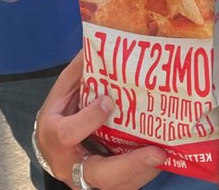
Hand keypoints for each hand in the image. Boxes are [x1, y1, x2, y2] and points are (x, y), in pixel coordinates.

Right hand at [36, 53, 164, 189]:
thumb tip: (95, 43)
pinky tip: (162, 158)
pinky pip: (128, 186)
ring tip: (166, 153)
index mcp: (55, 136)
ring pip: (119, 185)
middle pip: (100, 173)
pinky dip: (145, 173)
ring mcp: (90, 181)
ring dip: (145, 170)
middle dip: (130, 164)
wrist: (51, 154)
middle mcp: (72, 165)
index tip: (109, 100)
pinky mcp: (105, 187)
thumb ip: (77, 74)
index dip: (89, 118)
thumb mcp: (59, 95)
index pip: (69, 133)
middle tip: (158, 152)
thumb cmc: (57, 119)